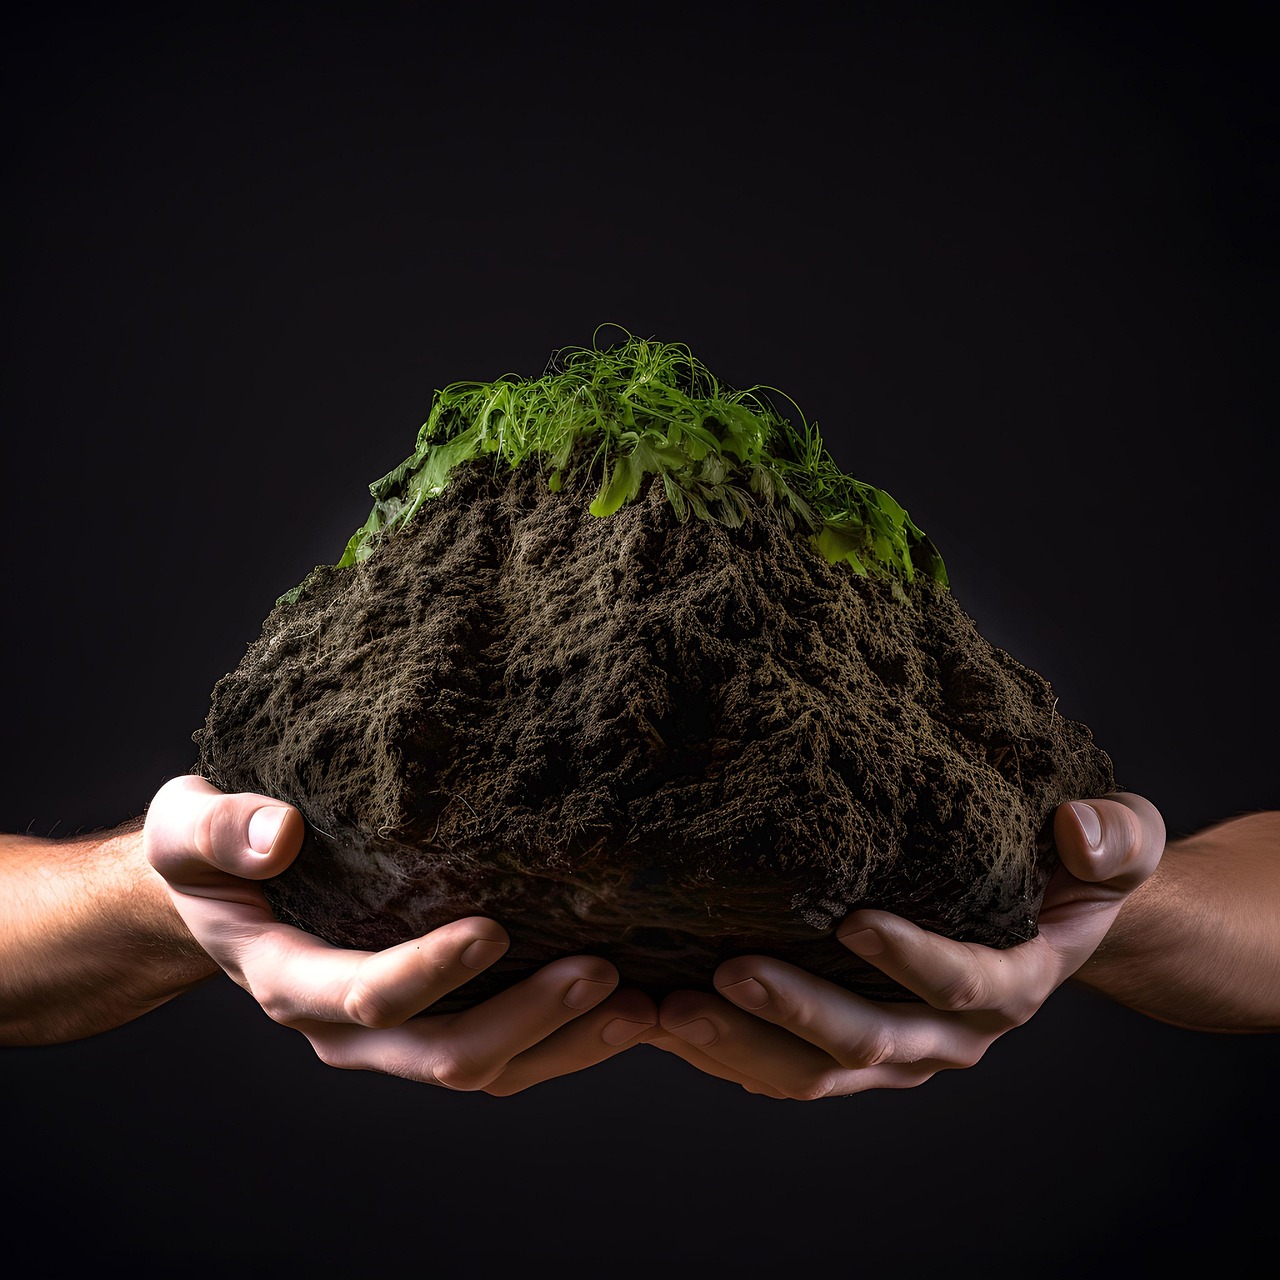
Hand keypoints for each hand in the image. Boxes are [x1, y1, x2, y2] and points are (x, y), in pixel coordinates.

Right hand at [144, 776, 656, 1092]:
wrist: (219, 896)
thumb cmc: (209, 853)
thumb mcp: (189, 826)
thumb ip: (222, 829)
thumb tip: (278, 833)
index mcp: (289, 981)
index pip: (365, 994)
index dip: (429, 971)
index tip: (495, 927)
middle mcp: (342, 1027)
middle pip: (444, 1051)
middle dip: (528, 1019)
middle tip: (604, 972)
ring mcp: (390, 1036)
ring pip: (485, 1069)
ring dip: (565, 1044)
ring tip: (644, 1007)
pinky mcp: (428, 1021)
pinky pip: (502, 1052)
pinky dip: (564, 1038)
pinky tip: (624, 1006)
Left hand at [650, 792, 1164, 1097]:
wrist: (1049, 917)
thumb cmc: (1073, 872)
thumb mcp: (1118, 843)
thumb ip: (1114, 838)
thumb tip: (1077, 833)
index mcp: (1012, 982)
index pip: (963, 981)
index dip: (913, 958)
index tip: (852, 919)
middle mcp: (951, 1033)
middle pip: (869, 1041)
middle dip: (793, 1013)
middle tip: (721, 973)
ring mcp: (898, 1051)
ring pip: (814, 1071)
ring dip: (740, 1046)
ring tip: (669, 1009)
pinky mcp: (852, 1051)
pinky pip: (786, 1067)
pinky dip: (729, 1051)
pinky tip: (667, 1017)